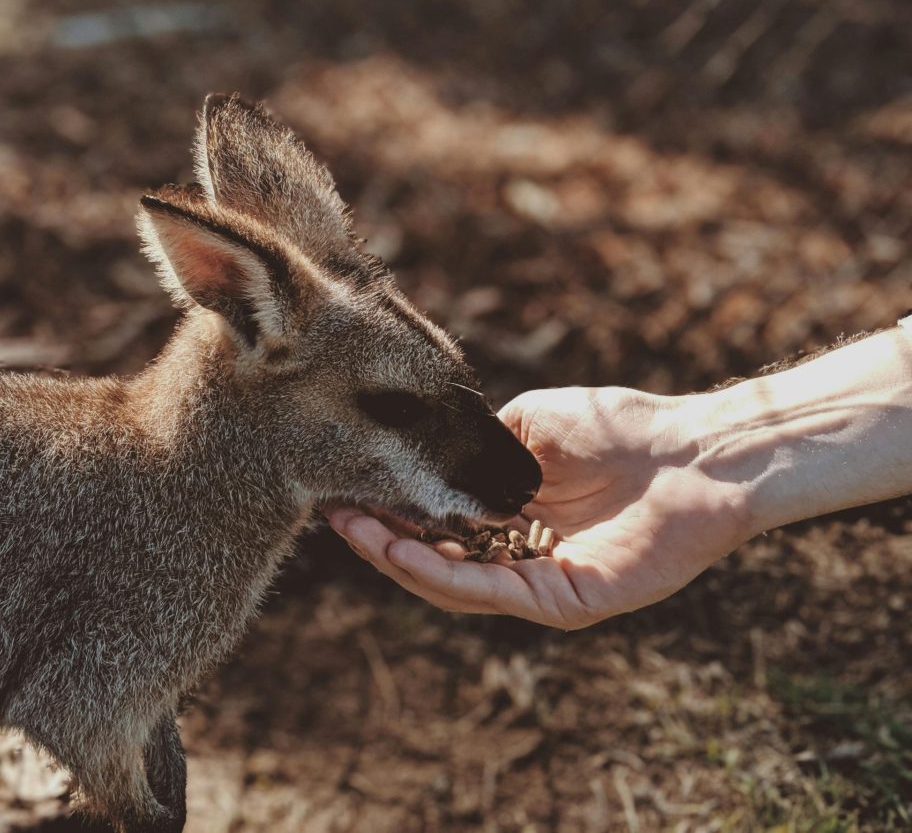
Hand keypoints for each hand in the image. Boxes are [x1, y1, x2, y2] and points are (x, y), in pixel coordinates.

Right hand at [328, 386, 751, 628]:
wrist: (695, 450)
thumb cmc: (621, 428)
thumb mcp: (527, 425)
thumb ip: (477, 446)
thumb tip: (423, 450)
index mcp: (512, 517)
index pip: (438, 525)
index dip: (390, 512)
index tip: (344, 490)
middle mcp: (520, 556)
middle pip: (436, 560)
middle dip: (380, 540)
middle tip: (333, 515)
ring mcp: (541, 583)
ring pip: (454, 584)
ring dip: (398, 559)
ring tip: (355, 531)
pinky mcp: (566, 602)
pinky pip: (493, 594)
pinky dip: (443, 575)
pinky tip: (403, 551)